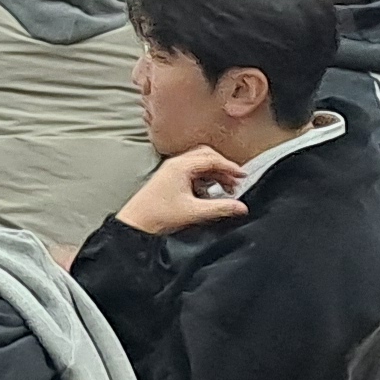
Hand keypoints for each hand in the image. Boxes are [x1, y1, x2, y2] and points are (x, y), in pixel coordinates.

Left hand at [112, 145, 250, 235]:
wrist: (136, 222)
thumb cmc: (158, 214)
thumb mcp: (194, 212)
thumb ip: (220, 208)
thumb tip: (240, 207)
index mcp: (181, 165)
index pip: (212, 159)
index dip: (230, 167)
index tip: (243, 175)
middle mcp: (176, 163)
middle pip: (206, 156)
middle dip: (223, 168)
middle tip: (235, 181)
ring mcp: (172, 170)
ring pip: (199, 164)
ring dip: (214, 174)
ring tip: (226, 189)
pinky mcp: (170, 179)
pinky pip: (192, 172)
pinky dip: (205, 179)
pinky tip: (210, 192)